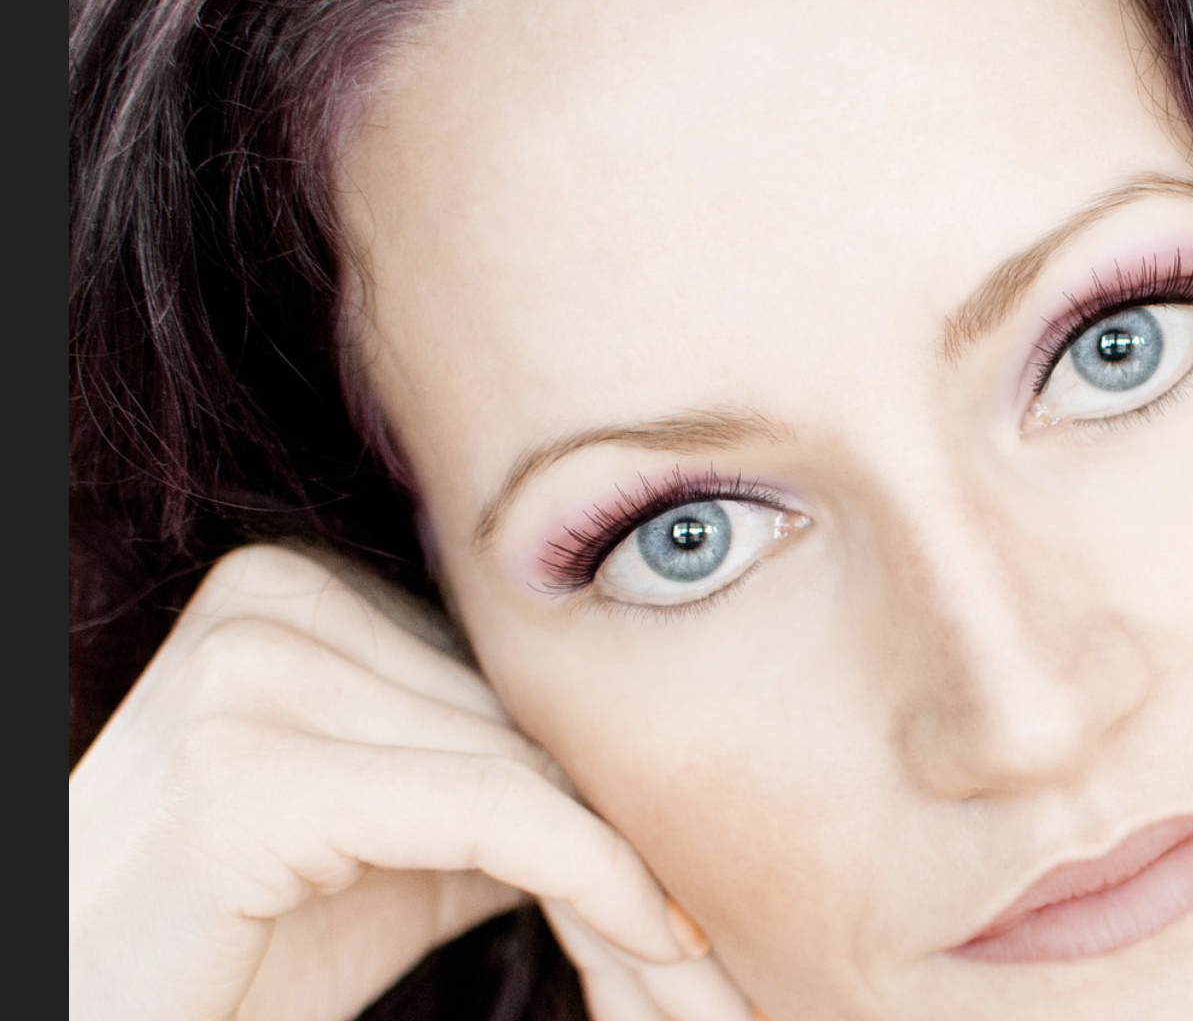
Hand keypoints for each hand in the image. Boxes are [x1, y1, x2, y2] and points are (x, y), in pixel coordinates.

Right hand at [69, 544, 757, 1020]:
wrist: (95, 1011)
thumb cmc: (243, 948)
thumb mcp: (399, 842)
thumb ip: (500, 778)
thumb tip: (666, 776)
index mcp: (302, 582)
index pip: (513, 672)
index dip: (618, 784)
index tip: (720, 878)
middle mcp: (270, 595)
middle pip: (526, 713)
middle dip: (634, 837)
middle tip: (730, 939)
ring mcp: (249, 671)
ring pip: (525, 764)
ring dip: (630, 879)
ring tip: (700, 967)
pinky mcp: (247, 768)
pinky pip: (491, 810)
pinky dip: (593, 877)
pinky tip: (653, 936)